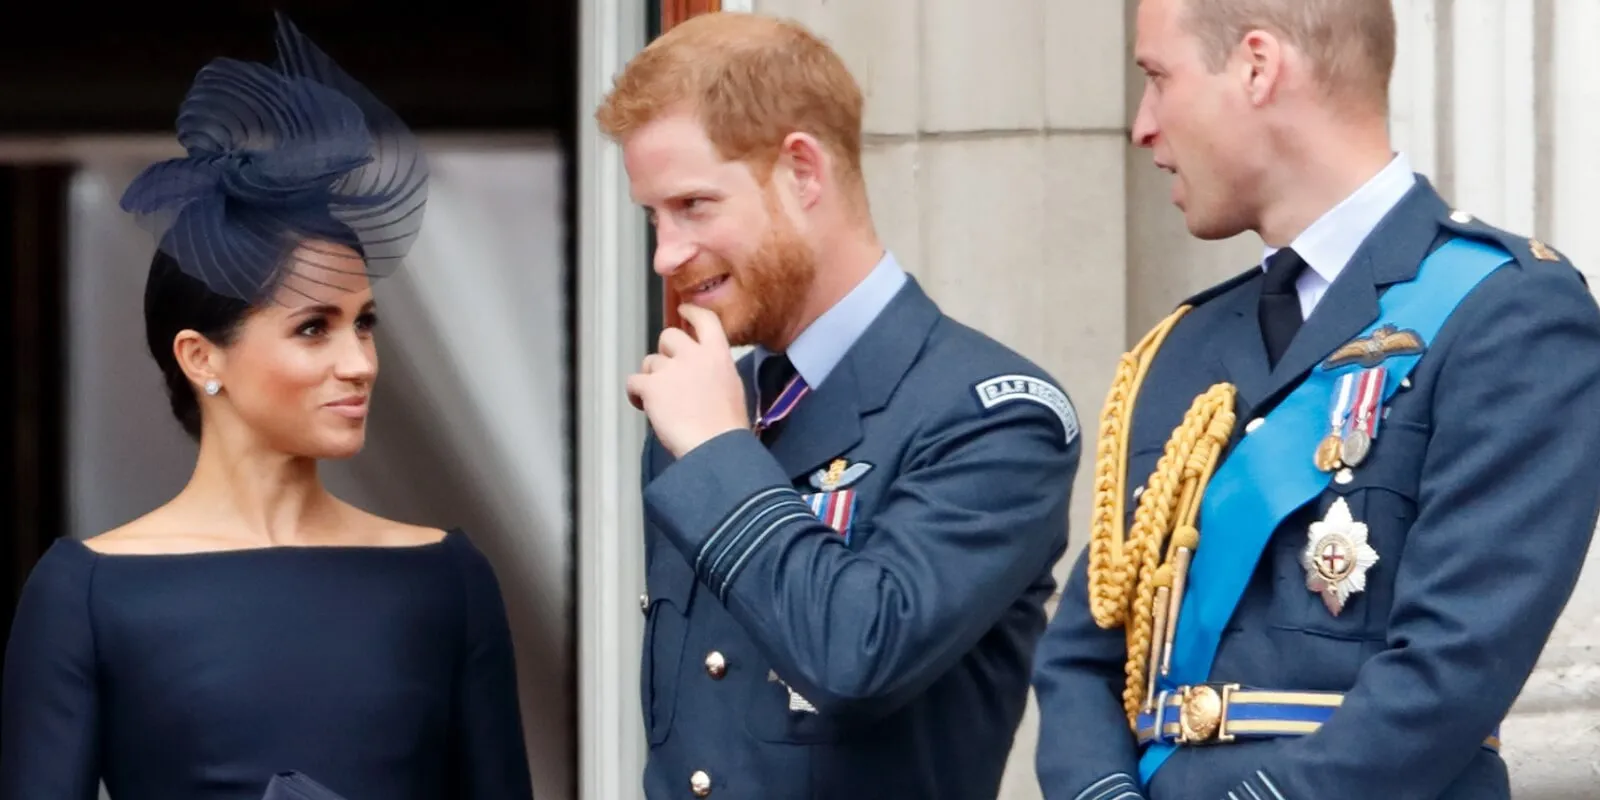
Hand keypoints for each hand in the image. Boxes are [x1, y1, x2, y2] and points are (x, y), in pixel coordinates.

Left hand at [627, 304, 749, 457]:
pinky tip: (644, 407)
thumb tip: (701, 374)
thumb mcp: (732, 388)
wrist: (716, 448)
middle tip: (668, 374)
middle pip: (668, 336)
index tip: (683, 310)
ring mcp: (671, 370)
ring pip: (650, 362)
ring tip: (663, 403)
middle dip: (665, 352)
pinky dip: (636, 394)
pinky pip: (634, 382)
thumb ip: (715, 371)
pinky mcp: (652, 387)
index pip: (704, 320)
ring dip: (653, 379)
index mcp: (718, 355)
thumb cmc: (727, 429)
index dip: (691, 312)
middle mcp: (694, 355)